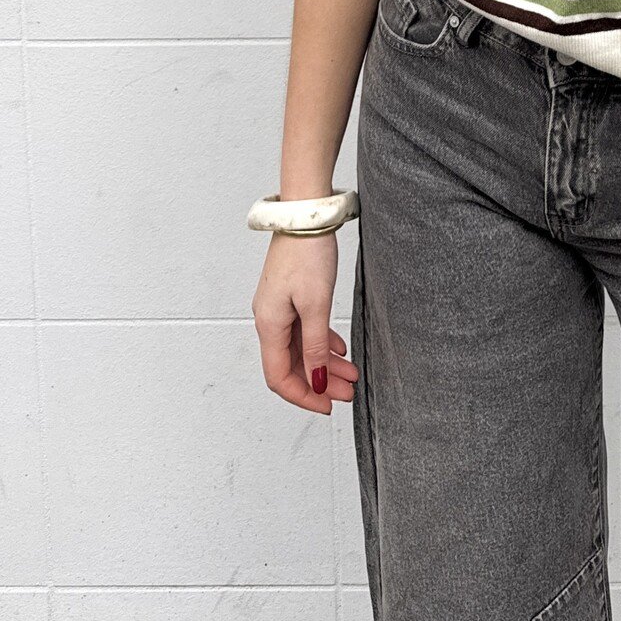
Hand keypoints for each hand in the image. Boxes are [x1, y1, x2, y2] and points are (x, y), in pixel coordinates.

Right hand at [252, 229, 358, 411]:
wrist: (306, 214)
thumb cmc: (307, 253)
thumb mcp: (316, 305)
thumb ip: (315, 346)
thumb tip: (316, 380)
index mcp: (269, 325)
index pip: (280, 377)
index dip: (303, 396)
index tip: (327, 406)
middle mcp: (270, 319)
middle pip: (292, 365)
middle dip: (320, 382)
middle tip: (347, 393)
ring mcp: (280, 307)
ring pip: (301, 348)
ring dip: (324, 364)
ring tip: (351, 374)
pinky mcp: (291, 295)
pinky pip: (304, 330)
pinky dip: (322, 342)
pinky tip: (340, 348)